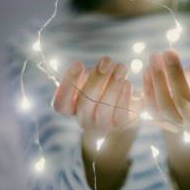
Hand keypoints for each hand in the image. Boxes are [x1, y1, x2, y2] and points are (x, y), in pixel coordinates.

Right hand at [52, 56, 139, 189]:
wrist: (125, 127)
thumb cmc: (105, 101)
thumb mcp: (92, 92)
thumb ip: (83, 83)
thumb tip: (78, 69)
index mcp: (72, 113)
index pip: (60, 105)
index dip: (66, 85)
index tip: (78, 63)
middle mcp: (84, 124)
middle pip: (84, 105)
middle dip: (96, 80)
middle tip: (108, 60)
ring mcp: (103, 129)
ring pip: (102, 111)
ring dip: (112, 88)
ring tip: (121, 67)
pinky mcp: (123, 129)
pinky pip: (120, 116)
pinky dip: (124, 100)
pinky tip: (129, 84)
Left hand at [142, 50, 189, 130]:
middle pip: (182, 102)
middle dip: (175, 76)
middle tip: (169, 52)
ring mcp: (173, 122)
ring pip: (164, 106)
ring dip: (157, 79)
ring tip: (155, 57)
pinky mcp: (159, 120)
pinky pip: (150, 107)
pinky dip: (148, 87)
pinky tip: (147, 69)